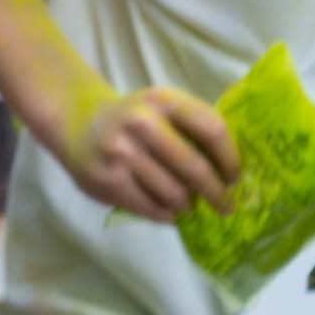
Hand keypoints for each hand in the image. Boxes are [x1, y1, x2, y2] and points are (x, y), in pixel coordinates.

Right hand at [63, 83, 239, 221]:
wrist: (79, 125)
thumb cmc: (135, 120)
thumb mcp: (161, 108)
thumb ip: (192, 128)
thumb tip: (231, 172)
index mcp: (163, 100)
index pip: (212, 129)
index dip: (230, 158)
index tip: (235, 177)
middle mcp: (142, 122)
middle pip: (194, 167)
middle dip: (216, 193)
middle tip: (226, 206)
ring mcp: (122, 152)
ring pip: (174, 193)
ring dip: (188, 205)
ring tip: (189, 205)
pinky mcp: (108, 180)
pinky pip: (151, 208)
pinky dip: (167, 214)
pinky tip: (169, 211)